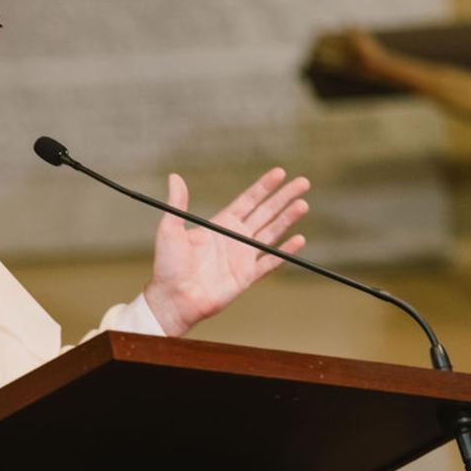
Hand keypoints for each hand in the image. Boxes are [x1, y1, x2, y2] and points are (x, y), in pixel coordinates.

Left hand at [143, 168, 309, 336]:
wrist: (173, 297)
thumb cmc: (168, 265)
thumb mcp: (170, 229)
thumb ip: (177, 203)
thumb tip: (174, 177)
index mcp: (220, 225)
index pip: (248, 201)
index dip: (264, 187)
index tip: (280, 173)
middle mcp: (234, 238)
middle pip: (265, 213)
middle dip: (283, 197)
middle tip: (303, 182)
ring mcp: (243, 257)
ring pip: (271, 233)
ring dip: (287, 219)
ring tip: (303, 204)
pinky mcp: (246, 276)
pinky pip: (269, 262)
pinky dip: (284, 252)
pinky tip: (298, 240)